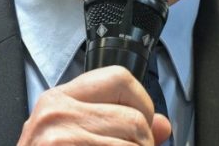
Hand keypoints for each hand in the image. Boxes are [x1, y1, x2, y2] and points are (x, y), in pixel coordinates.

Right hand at [18, 65, 171, 144]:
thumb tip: (162, 125)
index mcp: (57, 101)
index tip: (141, 126)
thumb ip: (115, 124)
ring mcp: (60, 139)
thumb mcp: (72, 138)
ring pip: (136, 145)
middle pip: (135, 120)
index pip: (120, 79)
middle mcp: (56, 114)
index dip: (141, 104)